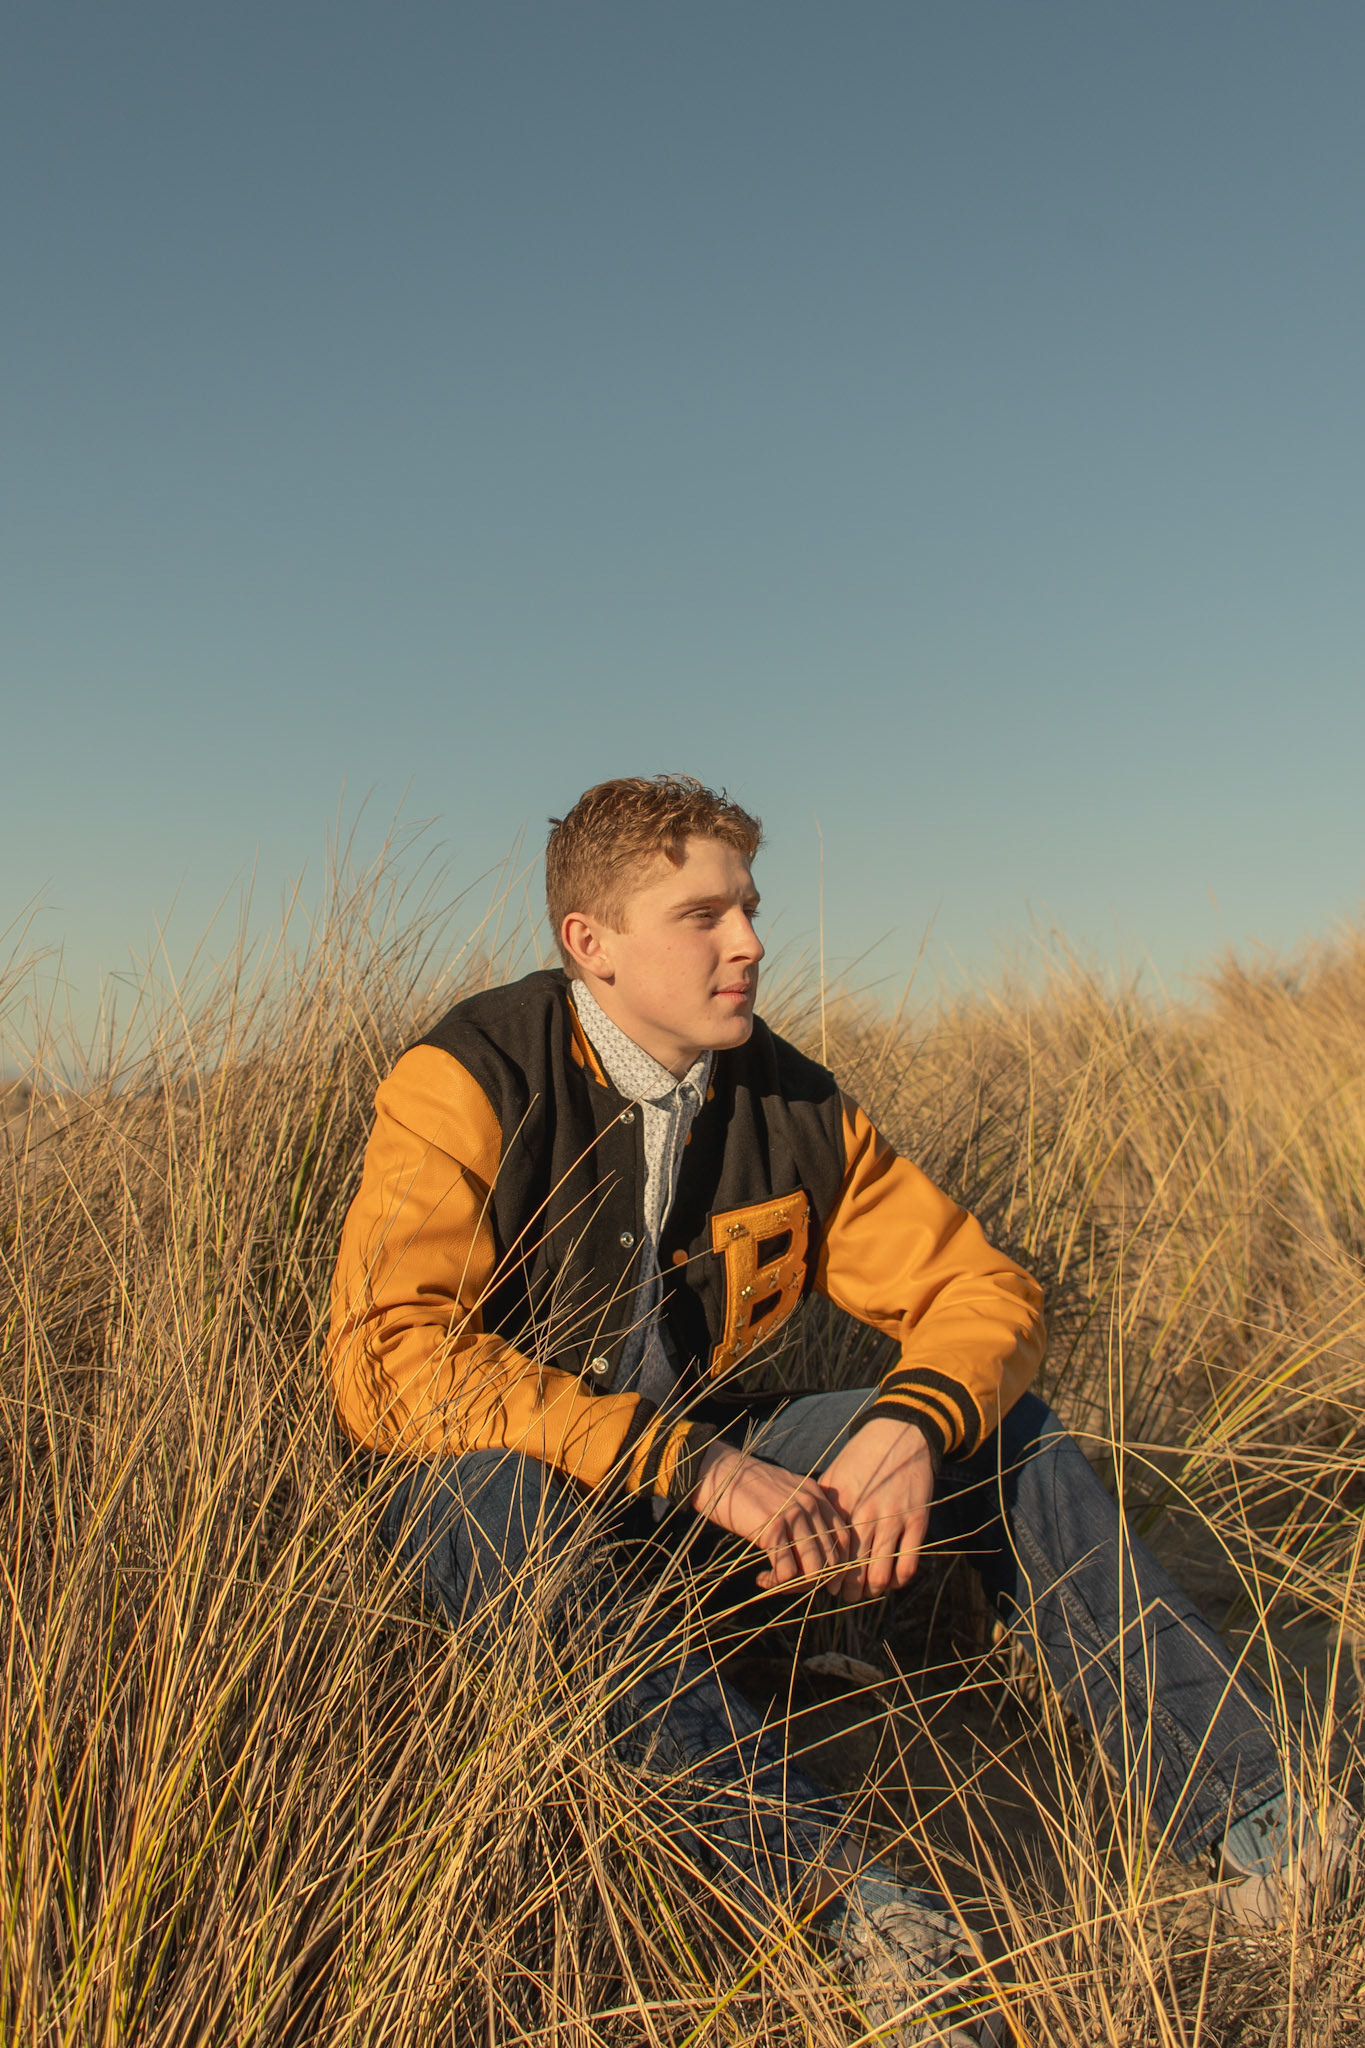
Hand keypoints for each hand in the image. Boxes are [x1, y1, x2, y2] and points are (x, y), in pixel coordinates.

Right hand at [691, 1442, 857, 1592]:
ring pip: (813, 1569)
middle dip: (816, 1581)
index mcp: (817, 1496)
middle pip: (832, 1559)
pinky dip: (775, 1584)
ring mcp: (793, 1515)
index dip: (836, 1565)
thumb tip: (814, 1549)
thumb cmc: (747, 1487)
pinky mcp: (772, 1529)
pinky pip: (786, 1572)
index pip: (845, 1539)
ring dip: (796, 1586)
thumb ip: (804, 1511)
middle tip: (793, 1584)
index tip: (816, 1577)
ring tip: (776, 1583)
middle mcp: (810, 1505)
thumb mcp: (785, 1491)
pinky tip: (761, 1579)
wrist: (718, 1473)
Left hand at [818, 1417, 936, 1602]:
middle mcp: (866, 1516)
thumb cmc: (861, 1456)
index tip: (825, 1583)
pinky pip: (908, 1565)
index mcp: (842, 1506)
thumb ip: (822, 1506)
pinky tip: (891, 1579)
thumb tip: (806, 1534)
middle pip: (853, 1570)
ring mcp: (894, 1520)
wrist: (900, 1434)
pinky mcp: (917, 1522)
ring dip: (872, 1590)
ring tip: (867, 1590)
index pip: (830, 1554)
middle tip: (844, 1593)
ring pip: (880, 1575)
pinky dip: (898, 1580)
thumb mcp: (834, 1476)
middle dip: (847, 1590)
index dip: (827, 1576)